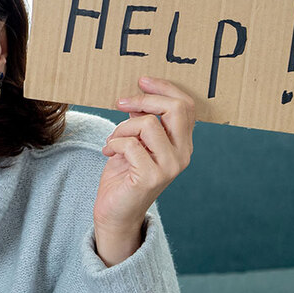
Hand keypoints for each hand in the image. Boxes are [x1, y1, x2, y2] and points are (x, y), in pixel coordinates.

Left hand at [93, 77, 194, 265]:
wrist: (115, 211)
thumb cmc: (124, 174)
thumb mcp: (135, 141)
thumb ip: (142, 121)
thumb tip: (139, 95)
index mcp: (183, 143)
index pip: (185, 106)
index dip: (164, 88)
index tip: (141, 81)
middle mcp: (183, 154)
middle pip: (175, 109)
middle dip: (144, 100)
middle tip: (120, 103)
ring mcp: (170, 167)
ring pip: (148, 125)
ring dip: (122, 128)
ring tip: (112, 140)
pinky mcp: (152, 177)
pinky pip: (131, 145)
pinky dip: (114, 144)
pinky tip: (108, 154)